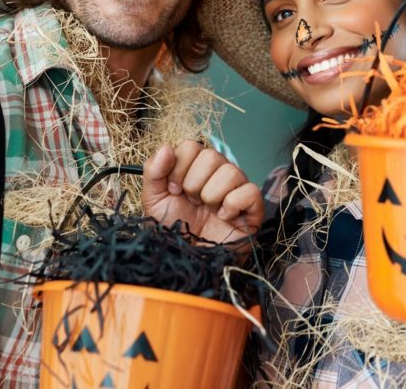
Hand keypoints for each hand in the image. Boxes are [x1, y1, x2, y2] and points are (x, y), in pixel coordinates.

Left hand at [142, 140, 263, 246]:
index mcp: (195, 167)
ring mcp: (236, 189)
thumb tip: (166, 148)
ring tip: (207, 210)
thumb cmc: (173, 229)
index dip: (179, 166)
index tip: (174, 189)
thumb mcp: (154, 199)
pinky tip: (223, 217)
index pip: (192, 146)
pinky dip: (232, 204)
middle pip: (212, 155)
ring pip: (231, 171)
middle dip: (194, 183)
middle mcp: (217, 174)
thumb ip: (154, 170)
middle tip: (191, 202)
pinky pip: (250, 191)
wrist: (186, 260)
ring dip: (212, 195)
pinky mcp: (252, 208)